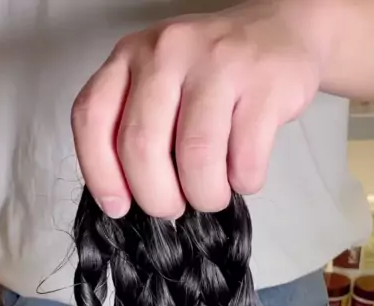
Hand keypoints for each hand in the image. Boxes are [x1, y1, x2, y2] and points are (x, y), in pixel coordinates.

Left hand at [72, 0, 328, 217]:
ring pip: (195, 156)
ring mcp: (217, 63)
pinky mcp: (264, 82)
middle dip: (158, 198)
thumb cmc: (213, 72)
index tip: (119, 207)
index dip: (101, 175)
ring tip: (212, 196)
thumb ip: (135, 126)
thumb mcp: (159, 83)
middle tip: (174, 208)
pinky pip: (245, 158)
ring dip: (204, 195)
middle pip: (142, 147)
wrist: (280, 29)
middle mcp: (167, 53)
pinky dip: (243, 182)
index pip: (92, 119)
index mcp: (130, 57)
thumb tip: (130, 199)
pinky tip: (242, 174)